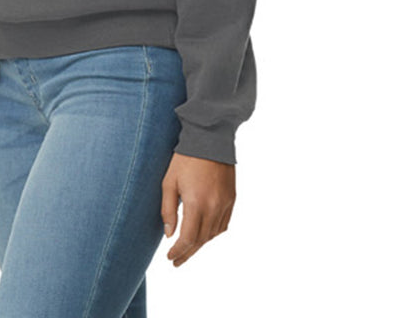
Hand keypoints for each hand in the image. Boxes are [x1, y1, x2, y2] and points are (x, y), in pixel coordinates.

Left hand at [160, 151, 235, 266]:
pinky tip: (204, 235)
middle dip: (188, 253)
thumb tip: (169, 235)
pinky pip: (224, 224)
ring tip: (188, 250)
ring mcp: (225, 203)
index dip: (179, 252)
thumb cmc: (185, 158)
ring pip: (213, 235)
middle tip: (176, 261)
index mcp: (197, 203)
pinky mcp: (232, 198)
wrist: (210, 138)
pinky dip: (213, 234)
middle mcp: (214, 207)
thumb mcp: (169, 182)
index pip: (188, 239)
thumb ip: (168, 210)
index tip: (170, 257)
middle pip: (201, 240)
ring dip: (200, 245)